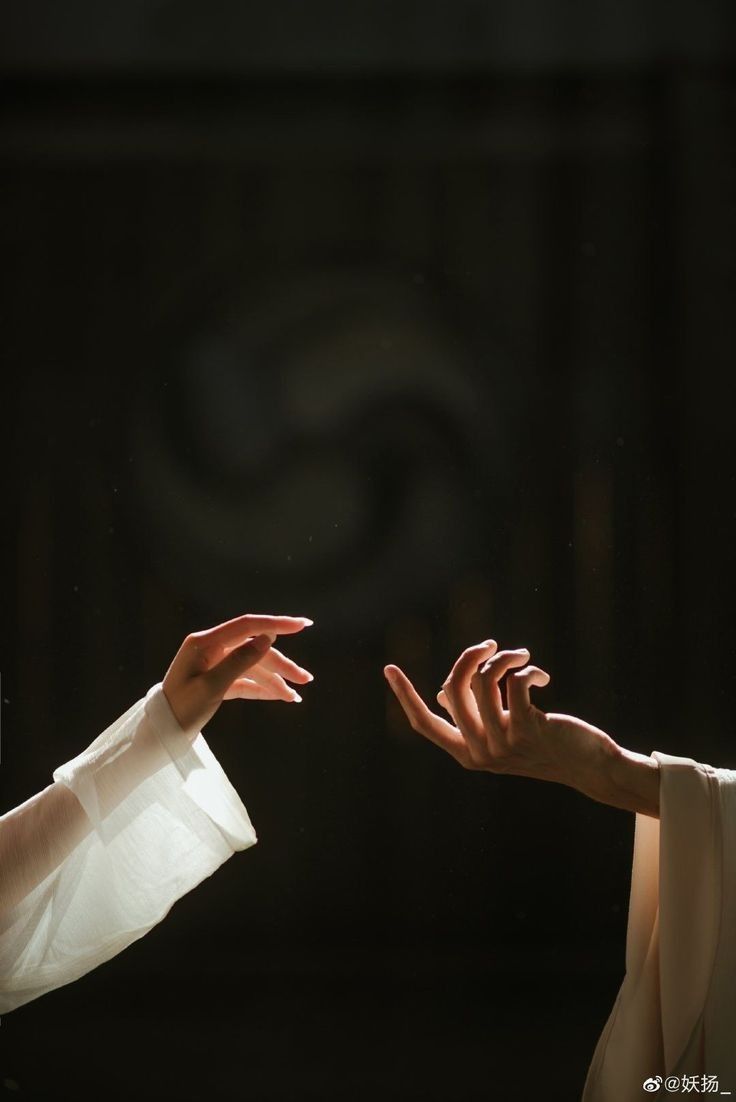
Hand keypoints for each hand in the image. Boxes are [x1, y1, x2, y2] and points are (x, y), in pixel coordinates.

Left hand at [162, 613, 313, 733]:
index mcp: (205, 643)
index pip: (247, 626)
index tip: (302, 625)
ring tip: (296, 697)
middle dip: (281, 665)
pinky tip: (281, 697)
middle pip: (254, 650)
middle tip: (306, 679)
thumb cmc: (180, 710)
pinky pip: (245, 680)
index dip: (276, 624)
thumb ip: (239, 661)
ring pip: (253, 666)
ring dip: (275, 680)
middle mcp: (211, 648)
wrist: (160, 733)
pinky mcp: (217, 679)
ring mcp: (214, 663)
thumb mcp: (211, 688)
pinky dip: (262, 688)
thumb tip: (267, 638)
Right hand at [384, 640, 653, 811]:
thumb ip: (472, 715)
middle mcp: (480, 752)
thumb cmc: (543, 744)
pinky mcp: (529, 730)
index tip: (388, 667)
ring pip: (483, 680)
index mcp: (466, 754)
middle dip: (468, 656)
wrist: (588, 766)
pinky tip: (541, 677)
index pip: (424, 723)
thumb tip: (442, 693)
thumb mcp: (501, 732)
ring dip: (502, 657)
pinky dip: (525, 669)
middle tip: (490, 645)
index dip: (404, 695)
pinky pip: (513, 681)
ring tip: (521, 655)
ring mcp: (504, 744)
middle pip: (453, 688)